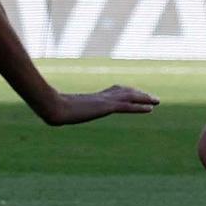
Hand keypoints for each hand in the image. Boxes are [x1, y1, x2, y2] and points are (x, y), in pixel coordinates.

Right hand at [34, 85, 159, 124]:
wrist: (52, 107)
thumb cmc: (51, 109)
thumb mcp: (56, 111)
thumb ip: (57, 110)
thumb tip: (48, 113)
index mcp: (90, 99)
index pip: (111, 93)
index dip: (124, 92)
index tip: (131, 93)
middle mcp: (100, 97)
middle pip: (123, 92)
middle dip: (137, 94)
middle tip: (150, 97)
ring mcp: (104, 101)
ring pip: (129, 97)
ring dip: (144, 99)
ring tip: (156, 101)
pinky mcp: (106, 106)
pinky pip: (127, 106)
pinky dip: (140, 106)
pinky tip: (151, 108)